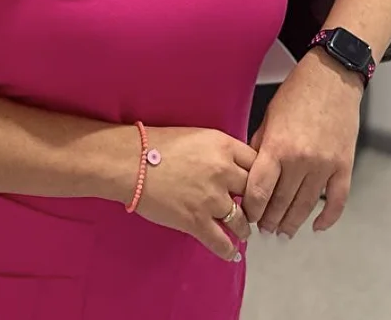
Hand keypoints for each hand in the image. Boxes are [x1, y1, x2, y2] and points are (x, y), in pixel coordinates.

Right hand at [135, 127, 256, 261]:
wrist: (131, 161)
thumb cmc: (158, 144)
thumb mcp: (197, 136)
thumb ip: (220, 150)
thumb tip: (235, 167)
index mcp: (223, 146)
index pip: (257, 163)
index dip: (259, 176)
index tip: (257, 186)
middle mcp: (223, 171)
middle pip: (255, 192)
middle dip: (254, 203)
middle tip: (252, 211)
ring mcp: (211, 198)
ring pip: (242, 221)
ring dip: (243, 229)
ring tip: (241, 231)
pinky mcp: (197, 221)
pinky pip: (222, 243)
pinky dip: (229, 251)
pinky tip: (231, 252)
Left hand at [243, 49, 362, 237]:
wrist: (332, 77)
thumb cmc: (297, 93)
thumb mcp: (269, 116)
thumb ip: (260, 147)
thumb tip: (249, 174)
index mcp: (277, 146)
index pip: (259, 190)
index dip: (251, 209)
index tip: (247, 216)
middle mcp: (301, 160)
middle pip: (281, 203)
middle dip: (269, 220)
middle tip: (264, 229)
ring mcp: (325, 165)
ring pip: (306, 206)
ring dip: (293, 223)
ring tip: (283, 232)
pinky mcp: (344, 166)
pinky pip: (337, 201)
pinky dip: (327, 218)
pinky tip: (316, 226)